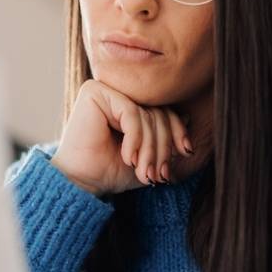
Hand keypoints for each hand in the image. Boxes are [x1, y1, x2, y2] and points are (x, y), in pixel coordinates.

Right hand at [50, 80, 194, 195]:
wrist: (81, 182)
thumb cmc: (110, 170)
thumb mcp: (148, 155)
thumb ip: (166, 138)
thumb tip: (189, 117)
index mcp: (129, 103)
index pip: (164, 110)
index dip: (178, 131)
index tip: (185, 153)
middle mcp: (118, 91)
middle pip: (157, 112)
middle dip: (163, 146)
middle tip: (159, 174)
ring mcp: (107, 89)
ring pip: (147, 115)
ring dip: (149, 149)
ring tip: (144, 173)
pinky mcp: (95, 91)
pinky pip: (132, 113)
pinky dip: (135, 139)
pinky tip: (128, 158)